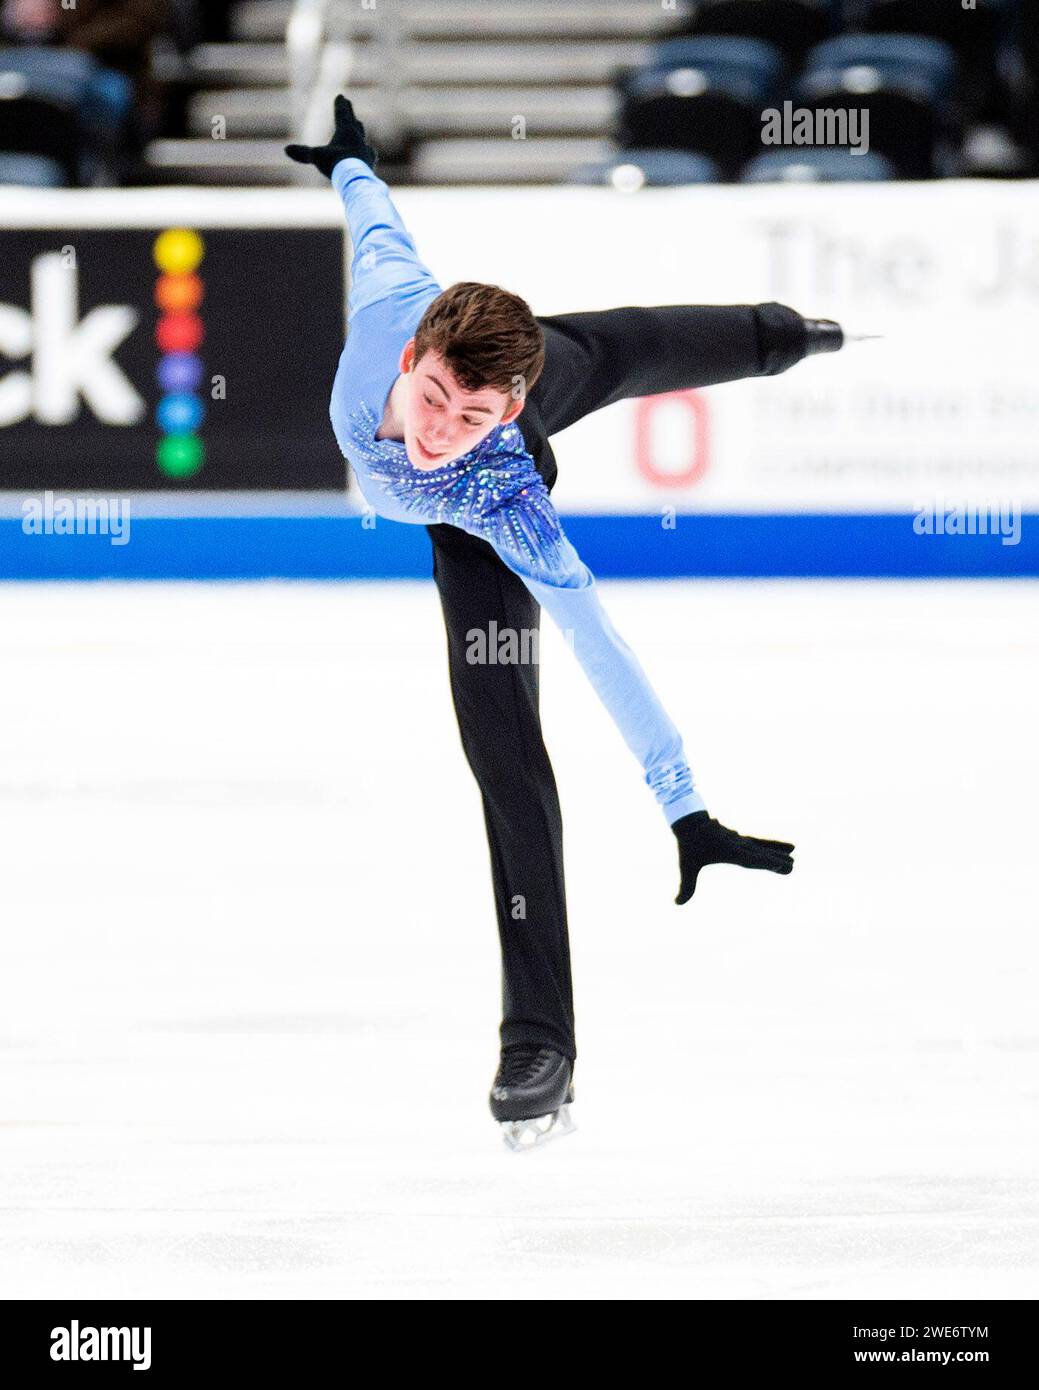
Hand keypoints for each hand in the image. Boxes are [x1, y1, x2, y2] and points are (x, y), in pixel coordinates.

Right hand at [284, 95, 377, 179]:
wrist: (357, 180)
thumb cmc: (336, 165)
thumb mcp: (316, 157)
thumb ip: (303, 153)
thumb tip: (286, 150)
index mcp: (346, 132)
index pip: (342, 115)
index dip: (340, 106)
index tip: (341, 96)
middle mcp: (358, 139)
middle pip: (353, 123)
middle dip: (349, 113)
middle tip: (348, 104)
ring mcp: (366, 151)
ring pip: (362, 137)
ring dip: (359, 131)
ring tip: (359, 126)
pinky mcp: (370, 164)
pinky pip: (369, 155)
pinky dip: (367, 152)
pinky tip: (371, 153)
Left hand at [672, 810, 793, 904]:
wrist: (689, 821)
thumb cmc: (689, 845)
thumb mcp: (687, 866)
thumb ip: (686, 885)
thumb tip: (676, 903)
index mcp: (729, 851)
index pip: (751, 859)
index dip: (766, 862)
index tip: (781, 865)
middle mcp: (738, 845)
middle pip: (760, 853)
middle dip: (776, 859)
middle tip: (792, 865)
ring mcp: (741, 841)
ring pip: (763, 846)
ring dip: (778, 851)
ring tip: (793, 856)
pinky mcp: (741, 839)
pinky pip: (760, 843)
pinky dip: (773, 845)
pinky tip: (787, 848)